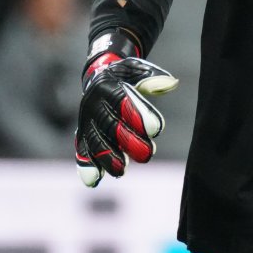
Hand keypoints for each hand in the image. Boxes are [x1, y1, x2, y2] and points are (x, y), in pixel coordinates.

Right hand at [75, 31, 177, 186]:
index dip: (139, 115)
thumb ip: (153, 79)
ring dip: (107, 157)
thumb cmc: (125, 76)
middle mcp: (93, 104)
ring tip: (121, 171)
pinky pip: (82, 150)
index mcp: (108, 86)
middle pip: (110, 125)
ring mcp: (86, 121)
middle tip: (148, 155)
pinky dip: (87, 165)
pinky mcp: (82, 135)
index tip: (157, 129)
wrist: (99, 78)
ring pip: (94, 141)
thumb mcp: (138, 72)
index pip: (123, 101)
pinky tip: (94, 180)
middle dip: (128, 141)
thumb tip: (171, 83)